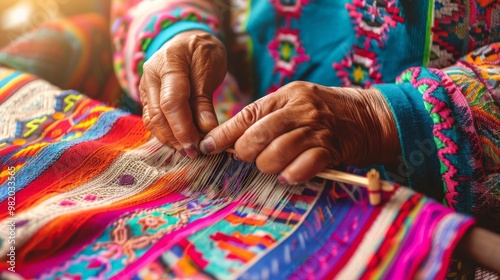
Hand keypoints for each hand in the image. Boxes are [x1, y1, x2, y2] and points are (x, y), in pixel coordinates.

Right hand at [140, 30, 226, 157]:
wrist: (190, 41)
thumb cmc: (203, 52)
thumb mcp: (210, 69)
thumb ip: (204, 100)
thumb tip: (206, 129)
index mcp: (167, 63)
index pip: (171, 102)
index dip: (183, 127)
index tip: (198, 144)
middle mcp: (150, 76)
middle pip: (158, 115)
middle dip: (176, 138)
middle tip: (194, 153)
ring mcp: (146, 87)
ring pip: (152, 121)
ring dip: (170, 139)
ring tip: (189, 151)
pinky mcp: (148, 98)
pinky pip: (153, 120)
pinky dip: (166, 134)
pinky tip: (181, 143)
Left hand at [199, 81, 400, 183]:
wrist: (368, 115)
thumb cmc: (323, 110)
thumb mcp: (295, 101)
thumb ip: (267, 116)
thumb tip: (232, 139)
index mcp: (286, 96)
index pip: (248, 114)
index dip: (224, 133)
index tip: (207, 146)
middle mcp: (299, 110)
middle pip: (258, 136)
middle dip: (246, 153)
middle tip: (249, 157)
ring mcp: (316, 130)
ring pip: (276, 153)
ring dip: (268, 166)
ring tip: (272, 166)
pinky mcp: (331, 149)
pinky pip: (303, 167)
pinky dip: (291, 175)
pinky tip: (288, 175)